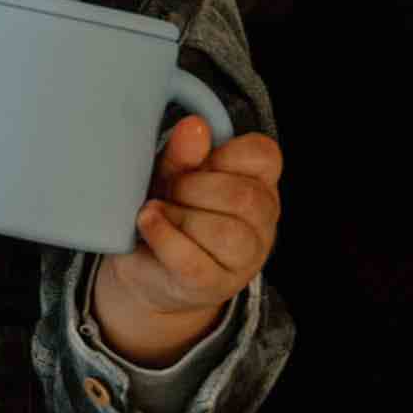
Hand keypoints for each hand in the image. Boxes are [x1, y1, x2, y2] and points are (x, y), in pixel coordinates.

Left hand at [85, 117, 281, 366]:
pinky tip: (148, 221)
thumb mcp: (173, 175)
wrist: (149, 270)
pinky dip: (165, 237)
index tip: (199, 163)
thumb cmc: (171, 212)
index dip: (225, 153)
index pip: (265, 155)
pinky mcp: (213, 286)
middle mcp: (262, 223)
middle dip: (194, 187)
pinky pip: (194, 262)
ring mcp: (244, 259)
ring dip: (180, 216)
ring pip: (227, 233)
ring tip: (157, 211)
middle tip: (168, 190)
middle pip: (243, 196)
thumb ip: (183, 154)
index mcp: (260, 185)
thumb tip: (194, 127)